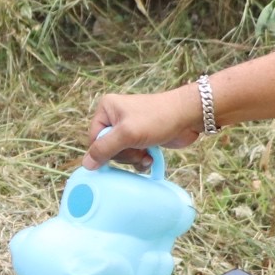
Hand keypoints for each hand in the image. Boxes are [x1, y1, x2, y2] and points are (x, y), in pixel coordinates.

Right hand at [84, 84, 202, 169]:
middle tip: (138, 150)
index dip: (105, 151)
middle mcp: (115, 117)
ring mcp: (129, 128)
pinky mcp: (141, 137)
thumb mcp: (127, 134)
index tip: (120, 152)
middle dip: (124, 155)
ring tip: (146, 154)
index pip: (94, 138)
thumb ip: (104, 149)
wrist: (188, 116)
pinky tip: (150, 157)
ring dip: (134, 159)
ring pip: (121, 155)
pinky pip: (133, 155)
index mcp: (106, 109)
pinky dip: (140, 160)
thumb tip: (86, 164)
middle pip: (107, 148)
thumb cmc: (158, 118)